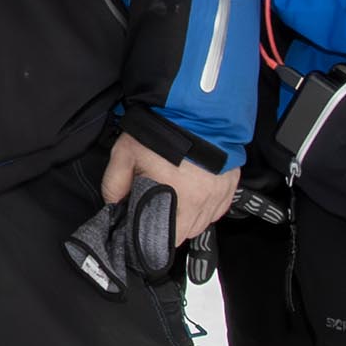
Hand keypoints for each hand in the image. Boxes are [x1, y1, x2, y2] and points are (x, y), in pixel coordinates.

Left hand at [102, 131, 237, 234]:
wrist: (195, 106)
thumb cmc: (161, 130)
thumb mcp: (125, 154)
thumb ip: (114, 184)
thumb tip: (113, 205)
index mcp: (179, 200)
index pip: (169, 238)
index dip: (155, 238)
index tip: (146, 230)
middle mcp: (204, 201)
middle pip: (188, 232)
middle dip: (171, 228)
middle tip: (158, 211)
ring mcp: (221, 193)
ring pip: (205, 222)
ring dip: (190, 218)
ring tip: (176, 202)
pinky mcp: (232, 182)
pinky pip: (220, 207)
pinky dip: (208, 207)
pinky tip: (195, 196)